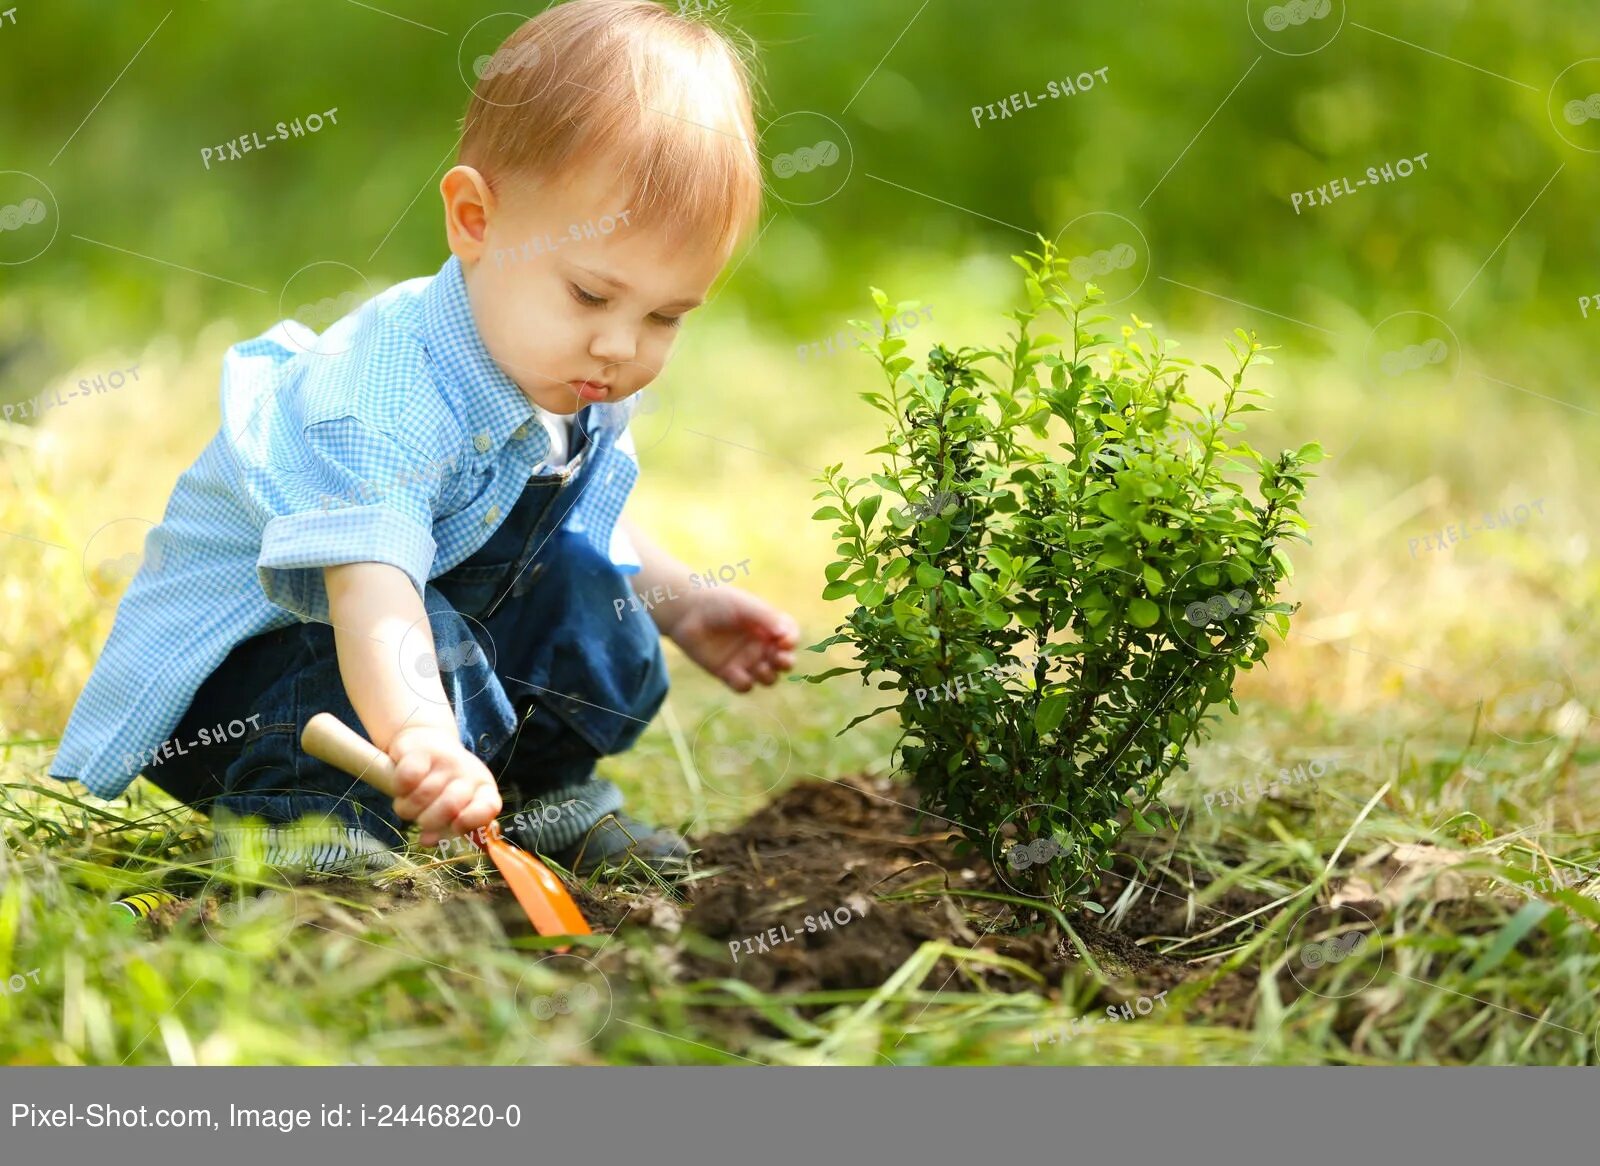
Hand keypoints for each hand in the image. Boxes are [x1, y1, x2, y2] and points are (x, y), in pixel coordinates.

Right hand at [385, 725, 502, 846]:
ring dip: (408, 808)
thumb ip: (448, 829)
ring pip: (422, 797)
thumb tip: (430, 840)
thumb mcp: (455, 807)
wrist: (425, 745)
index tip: (456, 827)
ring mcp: (446, 759)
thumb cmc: (443, 785)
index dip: (472, 821)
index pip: (488, 807)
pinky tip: (403, 787)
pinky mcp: (420, 751)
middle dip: (429, 821)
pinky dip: (399, 789)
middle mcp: (469, 772)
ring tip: (410, 803)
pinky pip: (407, 779)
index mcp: (484, 789)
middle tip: (422, 817)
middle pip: (450, 807)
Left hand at [668, 586, 799, 691]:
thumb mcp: (745, 606)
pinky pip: (745, 686)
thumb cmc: (718, 602)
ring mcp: (745, 660)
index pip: (790, 637)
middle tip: (776, 658)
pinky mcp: (728, 672)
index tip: (784, 641)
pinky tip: (735, 673)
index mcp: (768, 626)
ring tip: (758, 665)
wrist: (686, 611)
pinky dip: (744, 683)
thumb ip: (767, 618)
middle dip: (785, 663)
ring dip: (768, 676)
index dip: (792, 642)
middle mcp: (760, 644)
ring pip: (768, 678)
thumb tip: (787, 635)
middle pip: (784, 662)